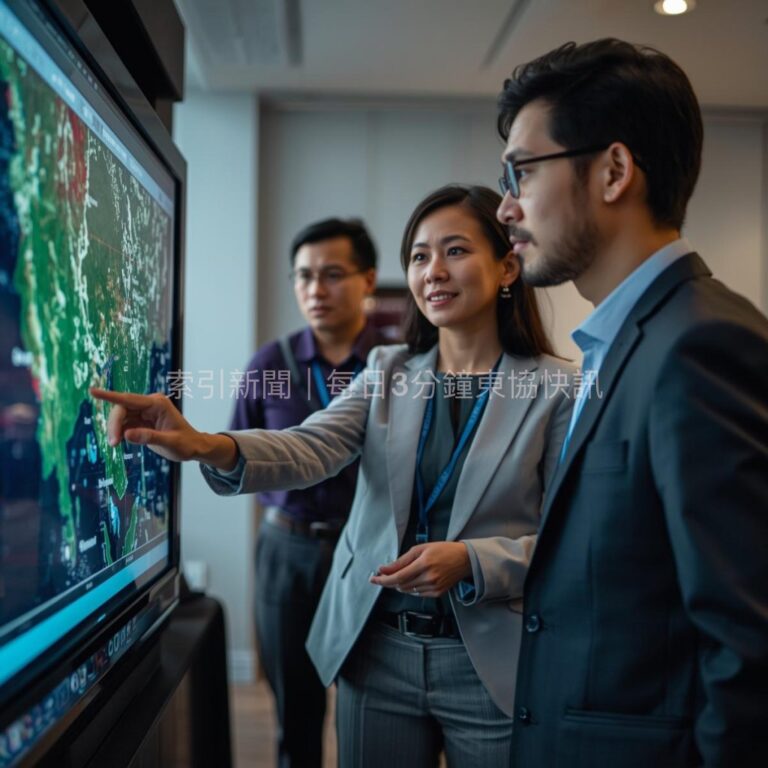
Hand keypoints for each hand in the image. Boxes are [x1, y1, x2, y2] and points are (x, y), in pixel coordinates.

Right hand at [89, 387, 237, 469]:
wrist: (194, 447)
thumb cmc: (185, 444)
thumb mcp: (169, 443)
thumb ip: (149, 437)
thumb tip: (127, 435)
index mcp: (157, 404)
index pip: (129, 399)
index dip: (109, 396)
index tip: (92, 391)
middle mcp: (149, 405)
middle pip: (121, 409)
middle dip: (114, 425)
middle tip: (113, 443)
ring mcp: (144, 412)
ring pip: (120, 418)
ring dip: (115, 430)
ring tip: (116, 445)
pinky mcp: (140, 421)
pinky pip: (123, 425)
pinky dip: (119, 433)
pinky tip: (120, 442)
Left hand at [369, 542, 471, 597]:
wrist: (464, 560)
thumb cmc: (443, 550)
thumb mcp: (420, 549)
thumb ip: (401, 560)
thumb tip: (384, 569)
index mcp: (424, 564)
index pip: (398, 577)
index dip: (384, 580)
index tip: (374, 579)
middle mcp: (429, 578)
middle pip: (401, 585)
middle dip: (388, 582)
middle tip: (381, 576)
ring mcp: (434, 587)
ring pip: (408, 591)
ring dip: (399, 585)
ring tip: (396, 576)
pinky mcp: (437, 593)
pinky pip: (417, 594)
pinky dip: (410, 588)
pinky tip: (411, 580)